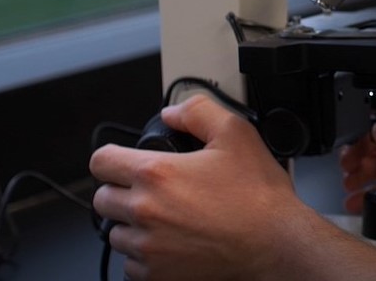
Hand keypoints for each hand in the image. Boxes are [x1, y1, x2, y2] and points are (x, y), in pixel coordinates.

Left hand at [90, 95, 335, 280]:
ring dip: (132, 225)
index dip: (112, 157)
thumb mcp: (236, 133)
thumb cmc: (258, 195)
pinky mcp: (157, 274)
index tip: (122, 161)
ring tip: (165, 218)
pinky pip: (131, 265)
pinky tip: (172, 242)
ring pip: (115, 234)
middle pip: (103, 199)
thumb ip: (198, 111)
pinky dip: (145, 255)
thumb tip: (173, 113)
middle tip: (151, 190)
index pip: (101, 161)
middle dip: (121, 191)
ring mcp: (148, 247)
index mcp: (157, 174)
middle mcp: (145, 211)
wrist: (274, 243)